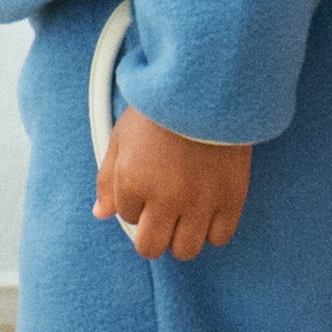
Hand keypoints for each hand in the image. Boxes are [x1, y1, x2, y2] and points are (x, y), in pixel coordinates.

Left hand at [93, 105, 251, 260]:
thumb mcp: (122, 135)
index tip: (148, 178)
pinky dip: (213, 228)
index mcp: (132, 181)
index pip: (126, 217)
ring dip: (182, 234)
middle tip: (163, 211)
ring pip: (185, 249)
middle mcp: (164, 199)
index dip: (135, 200)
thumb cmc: (161, 106)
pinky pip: (219, 237)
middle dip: (153, 233)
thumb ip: (107, 179)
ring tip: (186, 210)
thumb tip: (100, 214)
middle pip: (152, 247)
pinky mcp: (231, 198)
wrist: (208, 82)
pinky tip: (209, 207)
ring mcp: (199, 201)